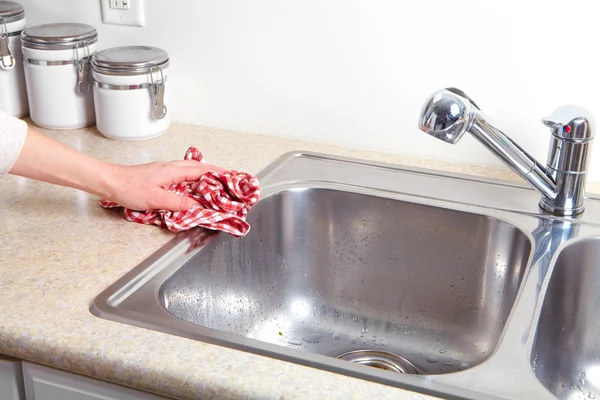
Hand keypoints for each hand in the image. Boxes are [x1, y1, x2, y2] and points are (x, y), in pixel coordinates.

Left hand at [102, 160, 226, 211]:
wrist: (110, 182)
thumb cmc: (130, 188)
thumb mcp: (158, 200)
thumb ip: (181, 203)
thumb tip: (200, 207)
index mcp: (174, 171)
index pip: (203, 171)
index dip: (219, 174)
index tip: (232, 178)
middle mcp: (172, 168)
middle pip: (200, 168)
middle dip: (215, 173)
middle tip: (228, 181)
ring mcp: (165, 171)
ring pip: (191, 170)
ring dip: (204, 175)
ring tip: (215, 184)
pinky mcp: (160, 176)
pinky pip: (183, 175)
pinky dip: (193, 179)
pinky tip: (193, 187)